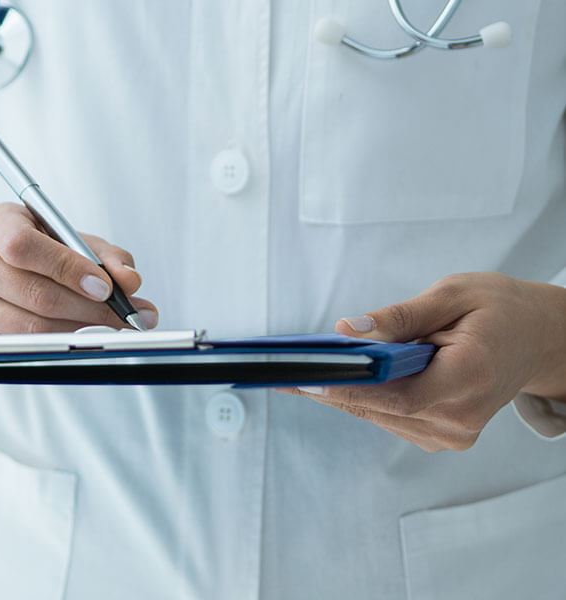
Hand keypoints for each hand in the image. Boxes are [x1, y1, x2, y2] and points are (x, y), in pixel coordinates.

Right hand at [0, 202, 157, 348]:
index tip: (105, 287)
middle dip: (89, 308)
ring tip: (109, 327)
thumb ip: (102, 254)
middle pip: (34, 293)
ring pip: (31, 327)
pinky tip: (79, 336)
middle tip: (125, 316)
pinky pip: (21, 347)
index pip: (23, 246)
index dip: (67, 268)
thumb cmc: (33, 250)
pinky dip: (58, 345)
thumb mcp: (65, 238)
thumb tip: (130, 282)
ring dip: (79, 330)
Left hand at [281, 273, 565, 451]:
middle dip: (331, 387)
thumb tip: (348, 330)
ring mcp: (454, 433)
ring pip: (380, 416)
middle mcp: (462, 416)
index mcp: (471, 377)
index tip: (304, 379)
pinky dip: (367, 399)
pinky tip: (347, 379)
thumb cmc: (499, 311)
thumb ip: (400, 315)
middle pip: (381, 408)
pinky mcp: (443, 437)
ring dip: (345, 394)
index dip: (348, 390)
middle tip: (283, 370)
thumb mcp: (453, 294)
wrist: (537, 340)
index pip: (398, 395)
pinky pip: (391, 418)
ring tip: (307, 370)